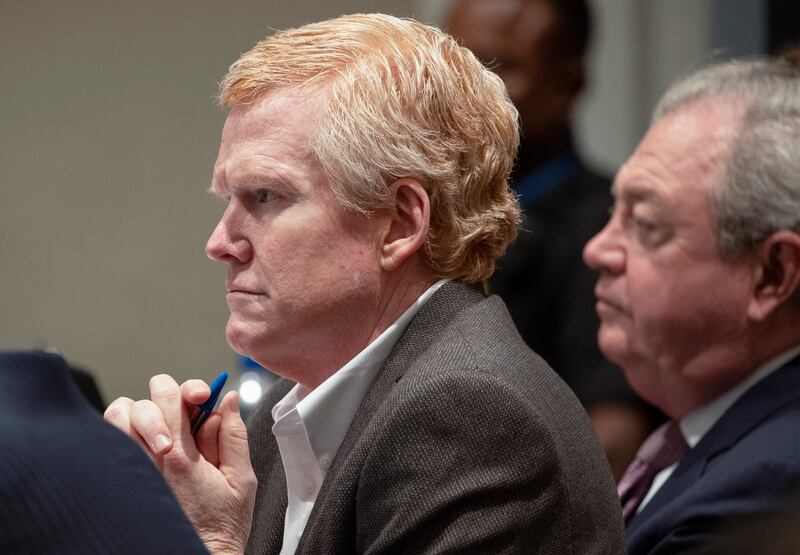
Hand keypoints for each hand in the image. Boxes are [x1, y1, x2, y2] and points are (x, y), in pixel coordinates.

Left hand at [105, 375, 256, 554]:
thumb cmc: (221, 526)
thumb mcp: (242, 479)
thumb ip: (233, 435)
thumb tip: (227, 400)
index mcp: (180, 456)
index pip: (168, 395)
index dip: (189, 388)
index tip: (203, 398)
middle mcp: (149, 461)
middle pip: (138, 403)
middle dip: (163, 400)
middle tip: (185, 416)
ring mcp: (133, 470)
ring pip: (117, 419)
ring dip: (139, 416)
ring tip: (161, 428)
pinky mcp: (125, 481)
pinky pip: (112, 443)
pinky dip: (126, 434)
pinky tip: (150, 445)